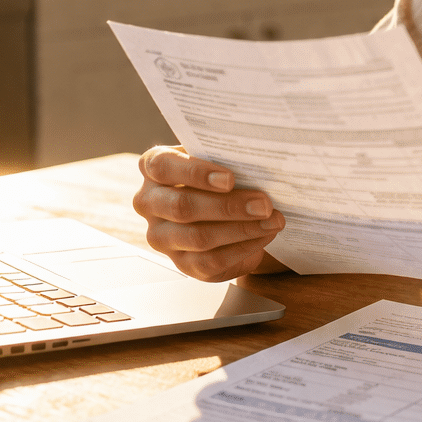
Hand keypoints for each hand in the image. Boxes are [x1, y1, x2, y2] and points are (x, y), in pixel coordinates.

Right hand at [133, 146, 285, 280]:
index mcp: (153, 168)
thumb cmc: (217, 177)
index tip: (230, 179)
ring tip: (272, 220)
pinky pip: (211, 260)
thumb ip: (225, 158)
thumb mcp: (216, 160)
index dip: (195, 172)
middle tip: (264, 204)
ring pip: (198, 237)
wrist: (222, 211)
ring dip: (242, 229)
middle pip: (182, 207)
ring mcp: (162, 237)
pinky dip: (243, 247)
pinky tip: (264, 235)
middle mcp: (149, 203)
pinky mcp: (182, 263)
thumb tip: (257, 163)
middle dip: (228, 206)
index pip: (162, 167)